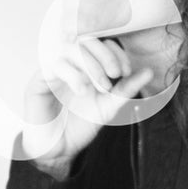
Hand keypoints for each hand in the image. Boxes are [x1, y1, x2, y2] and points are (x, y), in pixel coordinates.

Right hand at [21, 36, 154, 177]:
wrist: (58, 149)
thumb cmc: (79, 126)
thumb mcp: (108, 107)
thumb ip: (126, 89)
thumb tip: (148, 71)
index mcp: (86, 66)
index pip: (101, 43)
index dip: (116, 52)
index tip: (126, 72)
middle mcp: (70, 64)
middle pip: (86, 40)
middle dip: (105, 55)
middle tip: (115, 75)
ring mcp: (54, 70)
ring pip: (71, 48)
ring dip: (90, 64)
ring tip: (100, 87)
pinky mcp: (39, 80)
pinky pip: (56, 65)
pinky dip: (73, 75)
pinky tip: (82, 90)